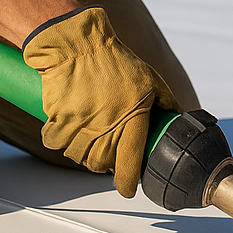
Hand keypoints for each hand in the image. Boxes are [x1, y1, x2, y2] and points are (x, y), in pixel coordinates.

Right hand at [23, 7, 177, 196]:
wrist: (78, 44)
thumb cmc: (114, 60)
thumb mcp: (150, 79)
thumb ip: (166, 103)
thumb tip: (178, 118)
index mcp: (131, 120)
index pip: (129, 165)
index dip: (127, 182)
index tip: (127, 187)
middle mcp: (105, 128)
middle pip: (101, 165)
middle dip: (105, 163)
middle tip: (108, 150)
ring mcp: (79, 125)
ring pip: (78, 156)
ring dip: (83, 152)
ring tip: (89, 136)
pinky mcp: (57, 119)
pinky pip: (55, 142)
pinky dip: (59, 139)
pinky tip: (67, 127)